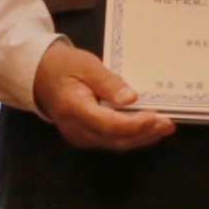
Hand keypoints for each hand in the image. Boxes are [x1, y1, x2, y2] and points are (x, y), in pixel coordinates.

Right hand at [32, 37, 172, 151]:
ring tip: (164, 127)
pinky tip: (148, 128)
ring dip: (141, 137)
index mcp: (73, 108)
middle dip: (145, 133)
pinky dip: (131, 136)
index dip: (135, 124)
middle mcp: (75, 129)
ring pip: (116, 143)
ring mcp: (79, 136)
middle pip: (116, 139)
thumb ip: (108, 82)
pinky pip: (111, 140)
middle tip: (169, 124)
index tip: (156, 116)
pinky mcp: (85, 137)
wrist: (39, 76)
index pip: (109, 124)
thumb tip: (131, 99)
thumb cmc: (64, 66)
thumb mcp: (86, 64)